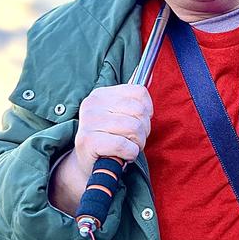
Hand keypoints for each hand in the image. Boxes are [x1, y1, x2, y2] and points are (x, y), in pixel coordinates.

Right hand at [48, 85, 152, 213]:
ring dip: (137, 144)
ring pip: (133, 128)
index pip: (139, 92)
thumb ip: (133, 97)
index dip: (147, 110)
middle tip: (133, 139)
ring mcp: (88, 122)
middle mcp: (92, 104)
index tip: (141, 121)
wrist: (88, 165)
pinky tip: (123, 155)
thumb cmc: (109, 138)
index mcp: (101, 94)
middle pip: (139, 111)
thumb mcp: (120, 115)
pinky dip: (130, 153)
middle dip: (143, 130)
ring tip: (128, 148)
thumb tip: (150, 74)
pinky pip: (124, 145)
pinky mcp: (88, 141)